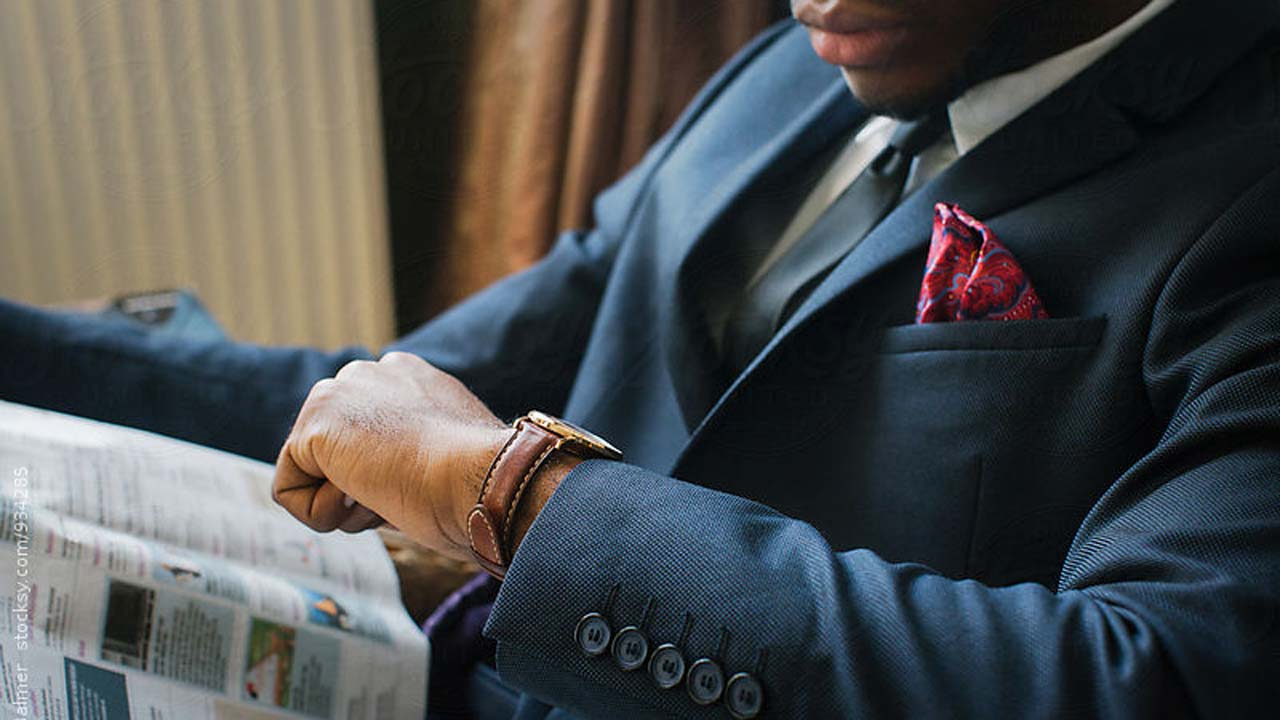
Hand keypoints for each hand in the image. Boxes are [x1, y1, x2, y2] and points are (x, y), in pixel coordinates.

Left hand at [272, 352, 512, 560]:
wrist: (485, 477)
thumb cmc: (480, 484)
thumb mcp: (448, 457)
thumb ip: (412, 452)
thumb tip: (384, 483)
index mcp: (406, 376)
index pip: (364, 435)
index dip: (387, 475)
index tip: (422, 483)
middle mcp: (368, 373)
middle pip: (333, 451)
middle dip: (360, 485)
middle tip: (408, 490)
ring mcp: (337, 394)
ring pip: (311, 471)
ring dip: (347, 501)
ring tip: (394, 492)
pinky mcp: (314, 426)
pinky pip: (290, 492)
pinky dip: (322, 514)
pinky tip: (368, 499)